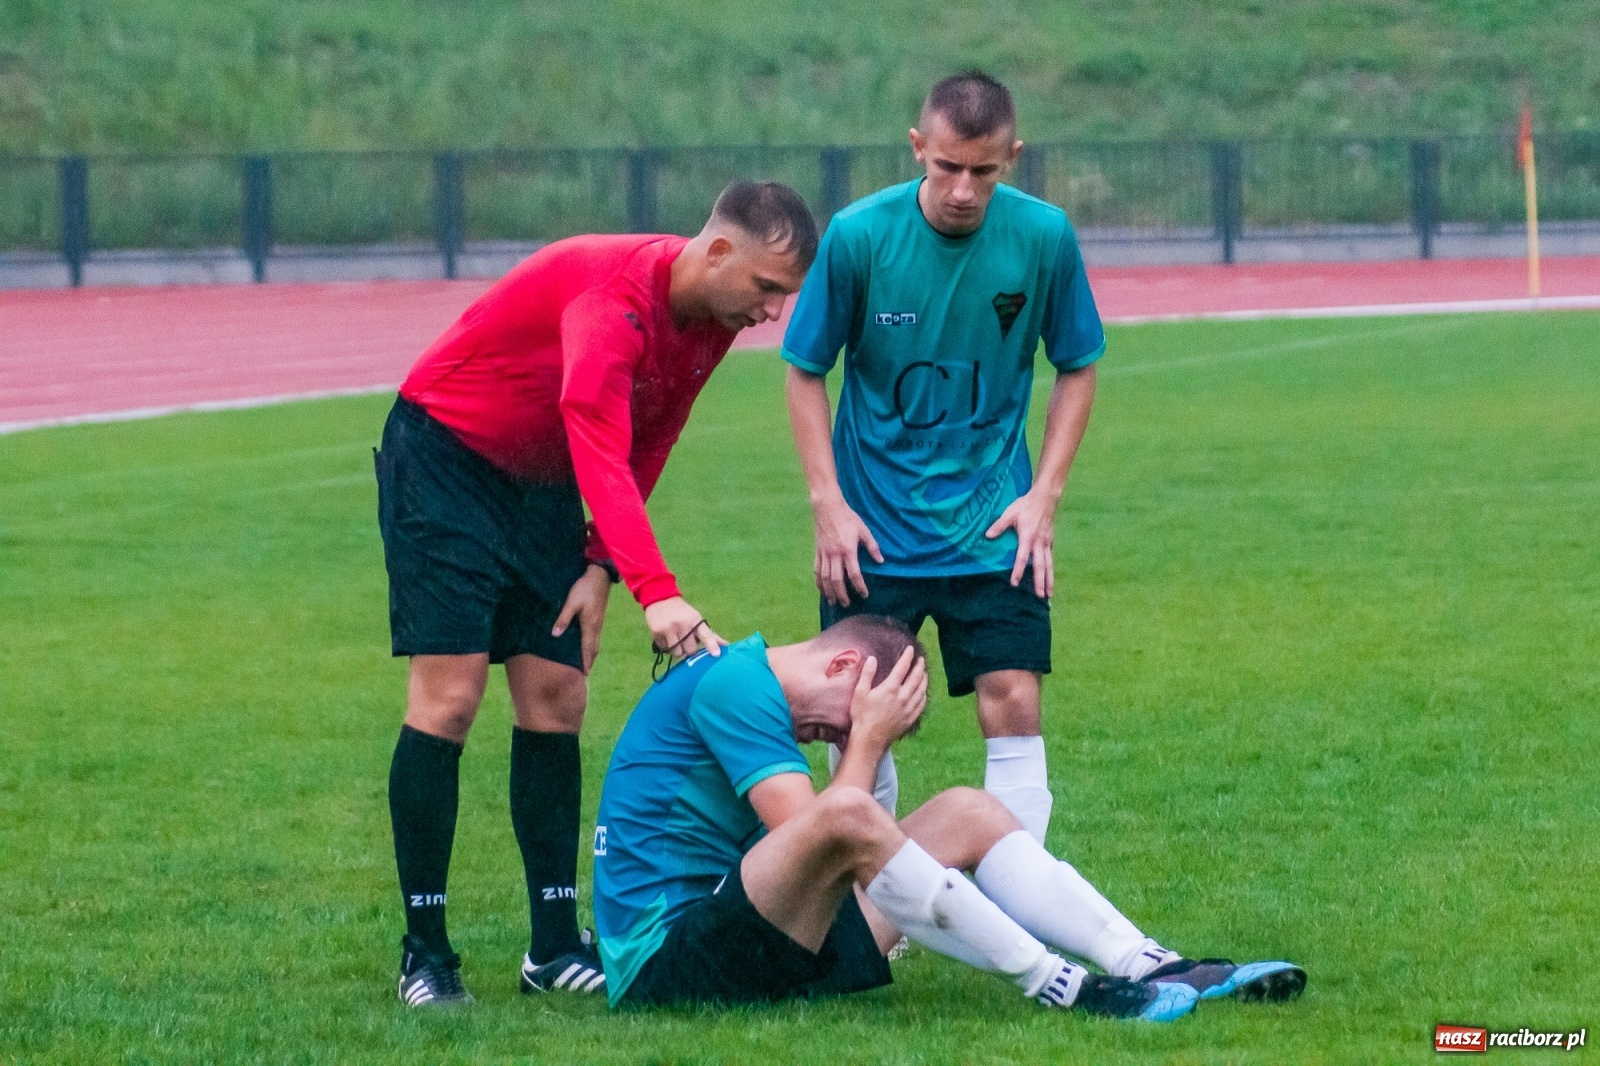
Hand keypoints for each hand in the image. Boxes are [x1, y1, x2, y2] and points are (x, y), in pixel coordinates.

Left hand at [552, 564, 612, 672]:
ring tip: (586, 663)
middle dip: (589, 661)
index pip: (587, 648)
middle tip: (585, 673)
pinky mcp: (598, 617)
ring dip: (591, 654)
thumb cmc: (585, 588)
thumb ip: (563, 619)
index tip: (584, 674)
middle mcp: (596, 626)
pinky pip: (596, 636)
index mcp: (590, 625)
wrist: (599, 576)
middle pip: (594, 649)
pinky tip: (588, 645)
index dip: (585, 662)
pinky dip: (592, 645)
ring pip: (596, 643)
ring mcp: (599, 622)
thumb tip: (555, 635)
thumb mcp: (571, 602)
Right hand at [643, 595, 727, 657]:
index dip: (712, 645)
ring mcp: (669, 629)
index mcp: (695, 621)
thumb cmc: (683, 613)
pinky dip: (666, 647)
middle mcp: (683, 624)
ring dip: (677, 650)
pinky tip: (666, 636)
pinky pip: (665, 650)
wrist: (660, 599)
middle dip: (689, 649)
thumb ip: (710, 635)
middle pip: (691, 651)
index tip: (716, 654)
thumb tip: (726, 646)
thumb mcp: (696, 619)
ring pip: (677, 653)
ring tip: (675, 639)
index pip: (706, 635)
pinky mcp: (657, 632)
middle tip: (686, 641)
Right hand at [812, 492, 883, 606]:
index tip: (864, 594)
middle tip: (846, 604)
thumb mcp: (864, 530)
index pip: (854, 573)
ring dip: (828, 591)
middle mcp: (834, 554)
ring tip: (833, 601)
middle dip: (841, 594)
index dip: (859, 586)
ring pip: (824, 577)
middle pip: (837, 580)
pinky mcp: (817, 551)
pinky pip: (817, 569)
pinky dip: (818, 581)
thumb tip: (881, 561)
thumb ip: (872, 546)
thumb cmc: (848, 517)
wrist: (827, 507)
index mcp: (848, 550)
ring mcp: (824, 553)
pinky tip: (821, 589)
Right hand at [847, 648, 927, 753]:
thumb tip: (872, 659)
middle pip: (916, 677)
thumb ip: (867, 674)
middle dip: (919, 666)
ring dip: (924, 679)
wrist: (870, 739)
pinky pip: (922, 704)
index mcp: (890, 688)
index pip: (902, 667)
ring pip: (922, 690)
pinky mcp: (911, 718)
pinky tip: (923, 692)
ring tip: (924, 673)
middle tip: (921, 659)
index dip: (907, 657)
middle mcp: (903, 697)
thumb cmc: (862, 715)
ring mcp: (909, 708)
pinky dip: (924, 695)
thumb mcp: (860, 693)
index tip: (910, 649)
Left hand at [984, 489, 1056, 598]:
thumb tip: (987, 536)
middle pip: (1040, 566)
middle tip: (1041, 596)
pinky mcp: (1050, 541)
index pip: (1022, 558)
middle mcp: (1038, 543)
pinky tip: (1050, 577)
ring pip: (1048, 565)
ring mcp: (1046, 543)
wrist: (1045, 498)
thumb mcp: (1010, 513)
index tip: (1014, 583)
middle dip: (1040, 582)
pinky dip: (1050, 569)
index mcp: (1027, 537)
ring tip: (1050, 594)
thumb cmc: (1025, 505)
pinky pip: (1050, 558)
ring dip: (1049, 580)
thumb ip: (999, 525)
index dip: (1017, 571)